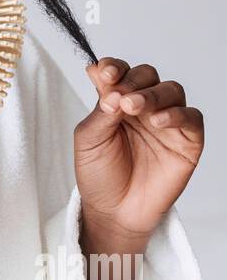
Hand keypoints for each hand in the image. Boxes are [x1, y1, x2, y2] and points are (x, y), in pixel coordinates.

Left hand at [75, 57, 203, 247]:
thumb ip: (101, 110)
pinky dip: (176, 114)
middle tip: (120, 97)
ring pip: (171, 91)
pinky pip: (191, 118)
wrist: (114, 212)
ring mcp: (167, 122)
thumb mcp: (89, 140)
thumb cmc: (100, 175)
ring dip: (152, 95)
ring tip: (133, 107)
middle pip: (147, 76)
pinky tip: (158, 121)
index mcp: (118, 101)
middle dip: (133, 81)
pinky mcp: (187, 141)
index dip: (114, 67)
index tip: (103, 73)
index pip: (121, 72)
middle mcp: (144, 107)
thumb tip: (109, 83)